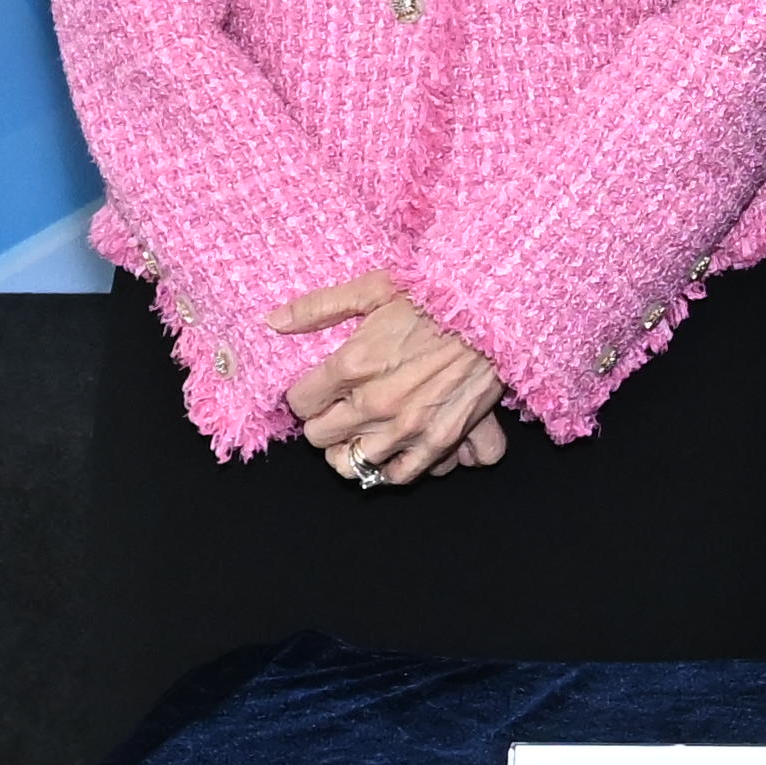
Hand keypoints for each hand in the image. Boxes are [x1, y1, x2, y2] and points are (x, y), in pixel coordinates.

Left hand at [272, 278, 513, 486]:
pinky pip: (397, 475)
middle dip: (322, 423)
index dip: (304, 394)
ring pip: (350, 465)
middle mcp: (374, 403)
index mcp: (352, 364)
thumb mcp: (373, 289)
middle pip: (318, 438)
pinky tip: (388, 450)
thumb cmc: (433, 297)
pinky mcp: (437, 441)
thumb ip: (319, 307)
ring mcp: (406, 427)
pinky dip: (387, 468)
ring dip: (349, 449)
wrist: (491, 312)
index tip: (317, 387)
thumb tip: (274, 321)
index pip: (300, 402)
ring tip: (358, 433)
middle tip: (336, 408)